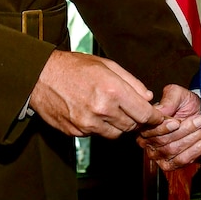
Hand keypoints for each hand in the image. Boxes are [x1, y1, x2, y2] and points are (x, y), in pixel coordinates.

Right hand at [30, 50, 164, 137]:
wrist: (41, 77)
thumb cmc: (75, 67)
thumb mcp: (108, 65)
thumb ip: (132, 82)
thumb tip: (148, 97)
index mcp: (113, 90)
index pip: (144, 113)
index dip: (155, 117)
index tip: (159, 118)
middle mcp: (102, 110)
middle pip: (132, 125)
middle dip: (137, 119)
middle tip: (133, 109)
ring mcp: (88, 124)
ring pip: (117, 133)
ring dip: (120, 124)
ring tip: (112, 108)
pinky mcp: (76, 132)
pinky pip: (98, 134)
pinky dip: (102, 126)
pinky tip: (94, 112)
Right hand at [137, 84, 200, 170]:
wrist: (196, 111)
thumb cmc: (184, 102)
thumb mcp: (177, 94)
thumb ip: (168, 100)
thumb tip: (160, 110)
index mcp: (144, 123)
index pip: (150, 130)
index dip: (164, 128)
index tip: (178, 122)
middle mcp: (146, 141)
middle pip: (164, 142)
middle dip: (185, 131)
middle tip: (200, 120)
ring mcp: (157, 154)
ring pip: (174, 151)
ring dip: (193, 139)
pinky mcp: (170, 164)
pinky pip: (182, 161)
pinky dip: (196, 150)